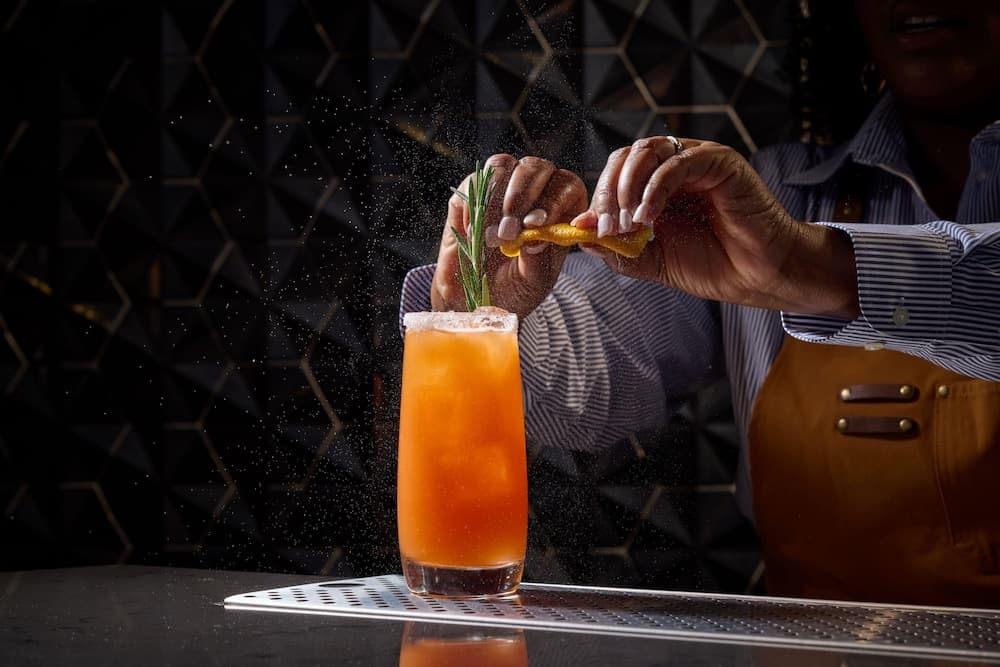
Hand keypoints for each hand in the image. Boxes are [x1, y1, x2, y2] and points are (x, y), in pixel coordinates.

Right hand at [431, 154, 587, 318]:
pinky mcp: (471, 194)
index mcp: (560, 212)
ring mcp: (501, 189)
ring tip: (491, 237)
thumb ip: (538, 259)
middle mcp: (534, 193)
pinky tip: (471, 232)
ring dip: (496, 199)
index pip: (567, 186)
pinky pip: (473, 181)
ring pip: (503, 165)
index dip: (552, 199)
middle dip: (521, 197)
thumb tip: (534, 235)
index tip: (534, 225)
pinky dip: (472, 205)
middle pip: (536, 167)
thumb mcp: (532, 282)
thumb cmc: (511, 290)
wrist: (472, 300)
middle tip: (507, 234)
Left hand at [578, 137, 858, 317]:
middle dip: (608, 193)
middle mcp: (674, 168)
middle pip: (623, 157)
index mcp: (655, 187)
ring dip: (627, 187)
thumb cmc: (713, 266)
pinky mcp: (719, 161)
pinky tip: (648, 217)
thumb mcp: (651, 260)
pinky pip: (675, 164)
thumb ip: (617, 247)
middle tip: (609, 227)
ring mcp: (696, 161)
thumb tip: (579, 233)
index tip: (588, 228)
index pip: (614, 174)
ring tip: (628, 223)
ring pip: (645, 152)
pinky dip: (653, 189)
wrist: (758, 277)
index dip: (597, 198)